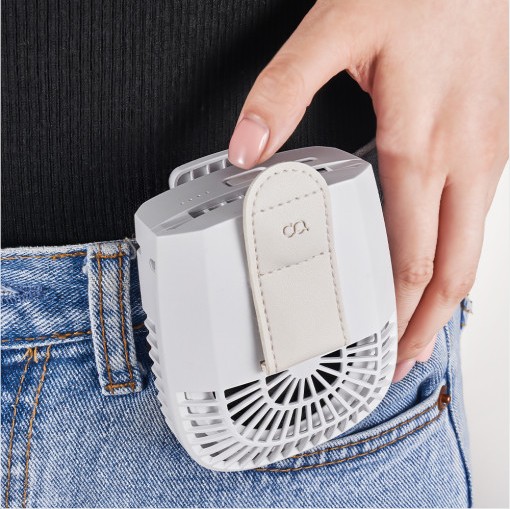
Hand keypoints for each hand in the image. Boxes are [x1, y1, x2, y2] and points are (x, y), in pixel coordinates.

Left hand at [228, 0, 507, 381]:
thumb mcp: (335, 32)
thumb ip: (283, 92)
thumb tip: (247, 147)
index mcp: (421, 146)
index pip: (410, 258)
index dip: (394, 311)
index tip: (379, 345)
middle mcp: (463, 161)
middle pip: (454, 273)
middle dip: (428, 326)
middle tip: (402, 361)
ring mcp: (485, 156)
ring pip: (473, 253)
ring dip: (445, 302)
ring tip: (418, 331)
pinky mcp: (489, 146)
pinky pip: (477, 223)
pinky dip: (457, 262)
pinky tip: (439, 271)